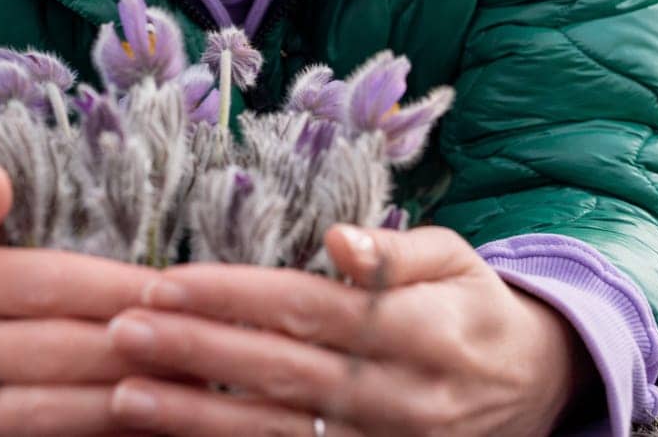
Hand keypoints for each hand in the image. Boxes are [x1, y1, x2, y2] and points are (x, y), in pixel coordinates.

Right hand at [0, 163, 173, 435]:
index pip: (38, 284)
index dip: (109, 287)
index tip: (171, 287)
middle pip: (48, 351)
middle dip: (129, 347)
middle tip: (195, 338)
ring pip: (41, 413)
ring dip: (118, 402)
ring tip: (182, 384)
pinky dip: (90, 435)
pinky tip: (142, 421)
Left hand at [102, 224, 599, 436]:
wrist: (536, 390)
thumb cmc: (475, 309)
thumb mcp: (455, 261)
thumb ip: (395, 253)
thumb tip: (338, 239)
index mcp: (423, 332)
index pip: (312, 309)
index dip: (236, 297)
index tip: (166, 281)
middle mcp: (402, 398)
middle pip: (283, 373)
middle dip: (196, 352)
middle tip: (120, 331)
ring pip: (277, 434)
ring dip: (195, 417)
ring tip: (125, 395)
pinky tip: (172, 435)